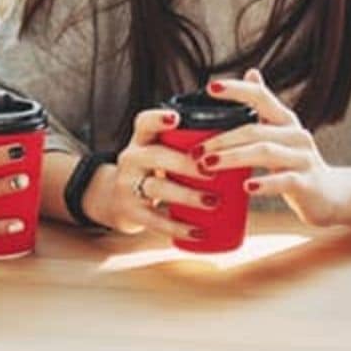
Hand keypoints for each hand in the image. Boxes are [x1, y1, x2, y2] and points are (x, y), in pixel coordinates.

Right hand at [83, 108, 210, 239]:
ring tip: (214, 202)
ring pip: (158, 187)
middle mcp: (131, 159)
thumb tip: (235, 142)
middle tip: (213, 172)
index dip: (158, 119)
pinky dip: (179, 227)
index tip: (176, 119)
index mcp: (141, 140)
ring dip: (188, 195)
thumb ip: (184, 144)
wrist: (115, 200)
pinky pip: (156, 220)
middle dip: (186, 164)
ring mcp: (128, 186)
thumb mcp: (158, 151)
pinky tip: (199, 232)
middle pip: (157, 156)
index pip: (144, 123)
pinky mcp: (131, 212)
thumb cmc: (151, 171)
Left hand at [203, 68, 346, 226]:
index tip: (211, 87)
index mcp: (285, 120)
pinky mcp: (307, 183)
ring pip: (265, 152)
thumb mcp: (281, 134)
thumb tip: (251, 70)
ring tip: (208, 165)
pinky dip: (263, 183)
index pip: (261, 96)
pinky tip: (246, 187)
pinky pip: (283, 180)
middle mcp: (296, 134)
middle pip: (255, 129)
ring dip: (233, 158)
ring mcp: (303, 158)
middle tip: (196, 150)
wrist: (331, 196)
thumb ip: (264, 108)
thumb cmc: (296, 164)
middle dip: (222, 138)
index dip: (237, 89)